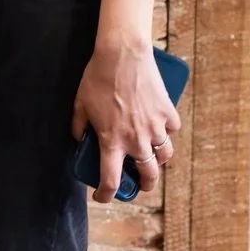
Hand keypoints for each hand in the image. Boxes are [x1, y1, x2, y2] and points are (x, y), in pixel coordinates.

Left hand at [72, 37, 181, 203]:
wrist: (123, 54)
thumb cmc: (98, 77)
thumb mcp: (79, 104)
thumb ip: (79, 126)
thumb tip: (80, 138)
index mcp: (112, 141)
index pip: (111, 180)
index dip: (105, 194)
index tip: (102, 196)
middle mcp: (137, 140)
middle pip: (148, 176)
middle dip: (145, 185)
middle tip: (140, 183)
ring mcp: (156, 128)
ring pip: (164, 156)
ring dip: (158, 160)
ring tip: (152, 157)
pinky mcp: (168, 113)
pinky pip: (171, 130)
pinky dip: (166, 132)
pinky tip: (160, 128)